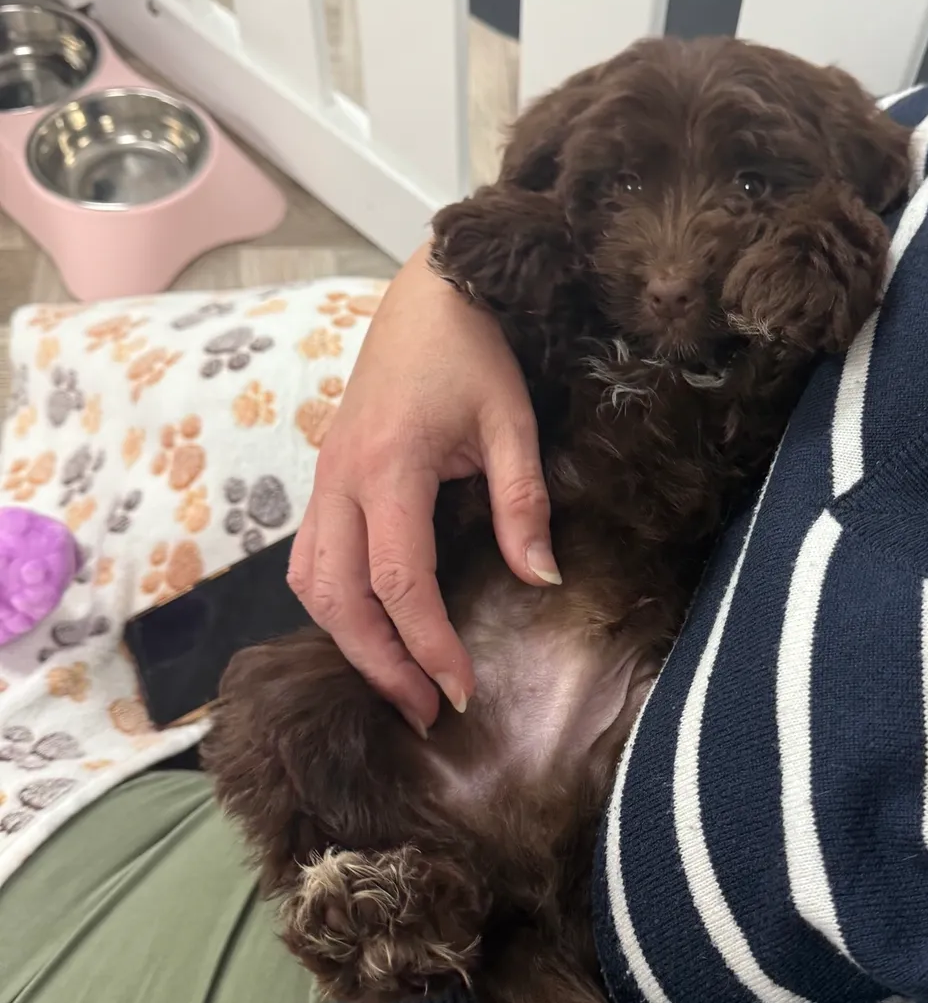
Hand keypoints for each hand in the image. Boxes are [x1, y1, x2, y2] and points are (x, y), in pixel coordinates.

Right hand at [288, 247, 558, 732]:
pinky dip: (335, 605)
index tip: (462, 693)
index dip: (428, 647)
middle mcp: (340, 478)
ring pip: (311, 583)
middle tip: (425, 714)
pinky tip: (374, 629)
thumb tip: (540, 580)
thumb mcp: (512, 421)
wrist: (429, 289)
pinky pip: (312, 558)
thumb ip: (522, 501)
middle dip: (378, 665)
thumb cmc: (474, 348)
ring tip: (399, 683)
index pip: (399, 583)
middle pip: (337, 598)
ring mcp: (324, 477)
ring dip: (348, 641)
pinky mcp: (326, 476)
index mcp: (389, 466)